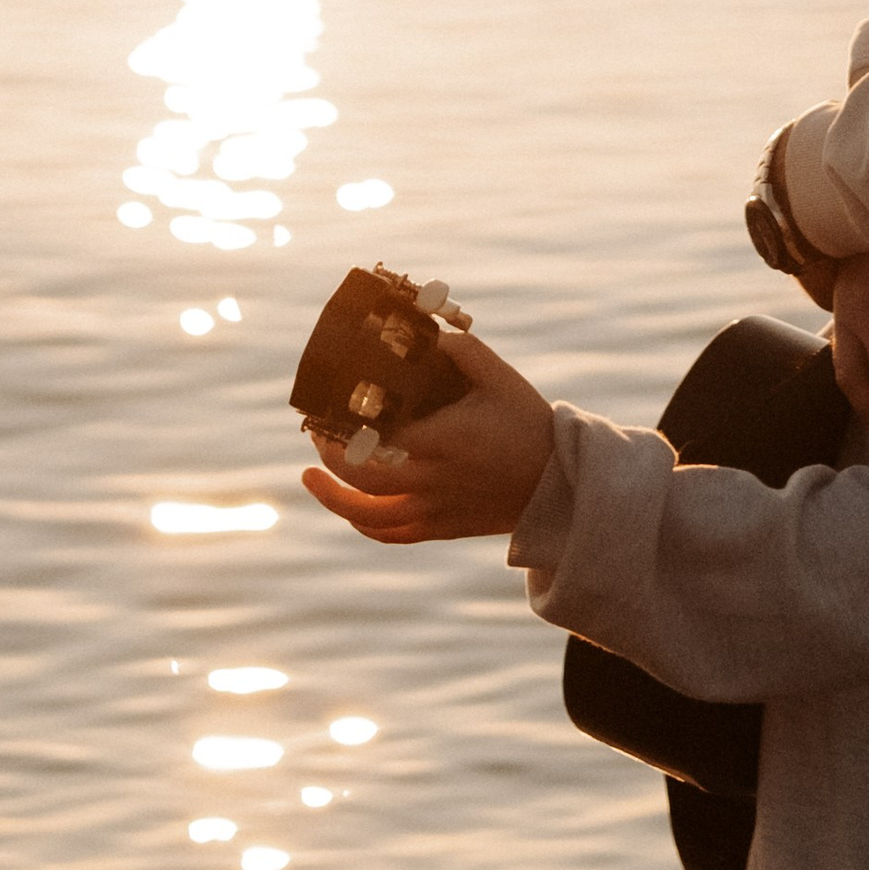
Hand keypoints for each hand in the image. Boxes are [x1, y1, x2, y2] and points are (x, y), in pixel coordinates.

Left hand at [301, 327, 555, 545]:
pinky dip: (363, 523)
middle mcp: (434, 480)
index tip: (326, 408)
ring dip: (334, 498)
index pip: (378, 441)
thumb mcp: (498, 377)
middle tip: (316, 432)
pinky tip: (348, 507)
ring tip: (310, 476)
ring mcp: (435, 510)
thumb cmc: (526, 423)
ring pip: (369, 516)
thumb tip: (421, 335)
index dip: (343, 429)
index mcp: (444, 440)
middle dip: (330, 457)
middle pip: (363, 480)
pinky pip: (391, 534)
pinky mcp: (441, 528)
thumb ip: (460, 351)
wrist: (558, 482)